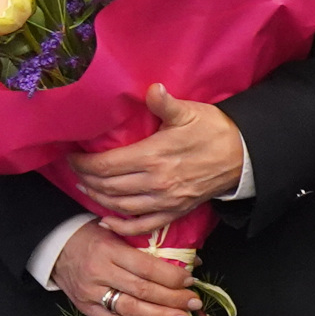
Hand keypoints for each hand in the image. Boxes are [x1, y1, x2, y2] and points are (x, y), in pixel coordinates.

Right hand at [48, 225, 195, 315]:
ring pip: (131, 309)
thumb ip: (149, 246)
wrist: (55, 247)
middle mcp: (100, 272)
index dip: (171, 277)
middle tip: (194, 304)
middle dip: (172, 299)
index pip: (146, 267)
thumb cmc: (92, 236)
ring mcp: (91, 293)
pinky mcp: (86, 308)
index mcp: (109, 249)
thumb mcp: (118, 233)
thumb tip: (189, 260)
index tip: (190, 281)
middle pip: (142, 290)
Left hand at [66, 86, 246, 228]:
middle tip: (75, 171)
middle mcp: (156, 182)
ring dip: (98, 199)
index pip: (107, 165)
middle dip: (87, 179)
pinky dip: (122, 227)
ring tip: (85, 188)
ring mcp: (165, 201)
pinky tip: (107, 222)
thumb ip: (165, 103)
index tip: (72, 157)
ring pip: (121, 206)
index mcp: (154, 156)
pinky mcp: (175, 212)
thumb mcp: (189, 111)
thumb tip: (152, 88)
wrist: (242, 156)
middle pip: (109, 187)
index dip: (84, 163)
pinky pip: (143, 226)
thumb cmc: (213, 130)